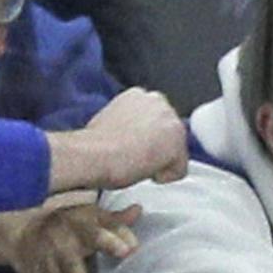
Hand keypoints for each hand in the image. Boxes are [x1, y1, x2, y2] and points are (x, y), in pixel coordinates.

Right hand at [0, 193, 141, 272]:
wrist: (25, 228)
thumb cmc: (69, 225)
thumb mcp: (90, 217)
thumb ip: (115, 221)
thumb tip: (138, 210)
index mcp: (78, 225)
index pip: (95, 232)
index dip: (110, 240)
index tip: (128, 251)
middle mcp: (60, 241)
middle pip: (69, 261)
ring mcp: (42, 257)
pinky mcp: (29, 271)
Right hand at [48, 89, 187, 195]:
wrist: (94, 154)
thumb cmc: (93, 145)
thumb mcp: (109, 122)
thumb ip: (127, 123)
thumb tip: (128, 137)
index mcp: (138, 95)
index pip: (155, 118)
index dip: (147, 136)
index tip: (134, 147)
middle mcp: (158, 102)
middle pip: (170, 132)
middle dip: (159, 146)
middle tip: (137, 159)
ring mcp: (170, 121)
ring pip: (176, 150)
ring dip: (161, 161)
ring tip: (138, 165)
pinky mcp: (177, 144)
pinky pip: (179, 171)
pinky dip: (165, 177)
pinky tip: (145, 173)